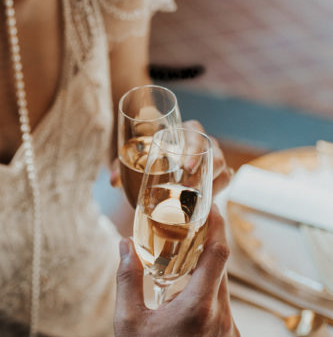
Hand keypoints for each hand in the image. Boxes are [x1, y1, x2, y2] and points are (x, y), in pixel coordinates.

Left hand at [109, 120, 232, 196]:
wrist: (158, 164)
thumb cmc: (147, 155)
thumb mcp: (133, 159)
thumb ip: (121, 166)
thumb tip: (113, 180)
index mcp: (186, 132)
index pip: (197, 134)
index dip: (195, 149)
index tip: (186, 165)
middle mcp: (204, 144)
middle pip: (215, 153)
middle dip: (206, 171)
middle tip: (188, 187)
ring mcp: (212, 160)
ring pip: (223, 169)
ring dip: (212, 184)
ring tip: (196, 199)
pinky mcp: (215, 177)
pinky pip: (223, 183)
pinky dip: (216, 193)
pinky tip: (205, 204)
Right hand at [113, 205, 240, 336]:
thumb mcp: (126, 320)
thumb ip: (128, 277)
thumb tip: (125, 244)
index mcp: (197, 309)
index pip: (218, 255)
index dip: (218, 227)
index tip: (213, 209)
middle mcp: (223, 321)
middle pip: (219, 275)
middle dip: (204, 258)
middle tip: (185, 246)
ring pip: (221, 299)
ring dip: (203, 289)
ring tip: (178, 292)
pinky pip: (225, 321)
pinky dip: (208, 312)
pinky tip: (186, 324)